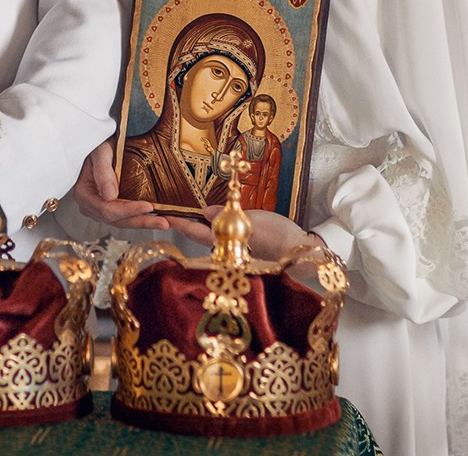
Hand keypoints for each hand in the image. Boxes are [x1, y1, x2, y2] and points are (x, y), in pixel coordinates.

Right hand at [69, 143, 174, 231]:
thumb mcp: (100, 152)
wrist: (102, 141)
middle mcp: (91, 205)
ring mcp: (101, 208)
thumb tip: (110, 196)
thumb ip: (103, 172)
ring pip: (124, 221)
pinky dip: (142, 217)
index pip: (107, 210)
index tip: (149, 206)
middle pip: (117, 220)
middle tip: (164, 223)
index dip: (128, 211)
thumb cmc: (99, 143)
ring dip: (145, 222)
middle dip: (142, 221)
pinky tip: (158, 218)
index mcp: (84, 194)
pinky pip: (127, 216)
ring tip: (165, 223)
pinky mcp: (112, 207)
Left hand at [170, 208, 320, 259]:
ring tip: (191, 213)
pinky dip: (219, 228)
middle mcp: (228, 251)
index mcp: (228, 244)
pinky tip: (218, 220)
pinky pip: (226, 237)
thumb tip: (206, 213)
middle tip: (172, 213)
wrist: (304, 253)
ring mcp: (237, 251)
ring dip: (202, 226)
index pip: (197, 232)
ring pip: (213, 237)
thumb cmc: (281, 236)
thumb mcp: (256, 221)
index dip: (180, 222)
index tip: (163, 216)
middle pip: (201, 236)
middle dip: (188, 225)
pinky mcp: (246, 250)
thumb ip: (228, 217)